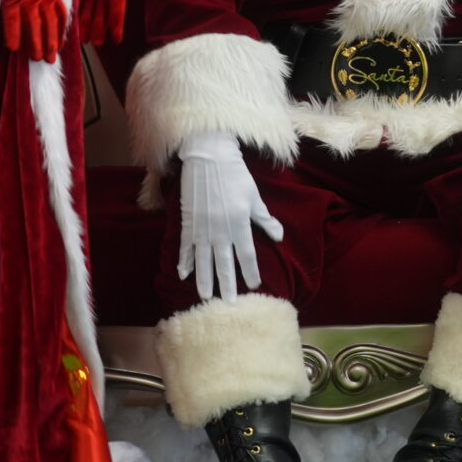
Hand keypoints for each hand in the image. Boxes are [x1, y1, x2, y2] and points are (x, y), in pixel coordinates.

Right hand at [1, 0, 66, 62]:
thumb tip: (51, 13)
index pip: (59, 17)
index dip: (59, 33)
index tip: (58, 48)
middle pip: (48, 25)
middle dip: (50, 44)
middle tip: (50, 60)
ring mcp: (27, 0)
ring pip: (34, 25)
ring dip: (35, 43)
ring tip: (35, 57)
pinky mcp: (11, 0)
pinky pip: (12, 20)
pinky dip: (13, 34)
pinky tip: (13, 48)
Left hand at [78, 0, 133, 48]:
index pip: (118, 5)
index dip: (117, 23)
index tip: (117, 39)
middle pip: (103, 10)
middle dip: (101, 27)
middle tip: (97, 43)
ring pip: (91, 7)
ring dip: (89, 23)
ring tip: (86, 39)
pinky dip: (78, 10)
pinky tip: (74, 22)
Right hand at [175, 131, 282, 300]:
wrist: (208, 157)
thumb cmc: (235, 175)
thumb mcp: (254, 196)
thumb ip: (265, 219)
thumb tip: (279, 236)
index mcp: (240, 223)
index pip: (247, 254)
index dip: (251, 271)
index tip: (255, 286)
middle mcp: (221, 229)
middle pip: (224, 263)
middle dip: (227, 285)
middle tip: (229, 304)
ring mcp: (202, 227)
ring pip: (203, 260)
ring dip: (204, 280)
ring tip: (205, 298)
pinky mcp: (188, 222)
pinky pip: (185, 247)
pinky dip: (184, 261)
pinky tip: (182, 275)